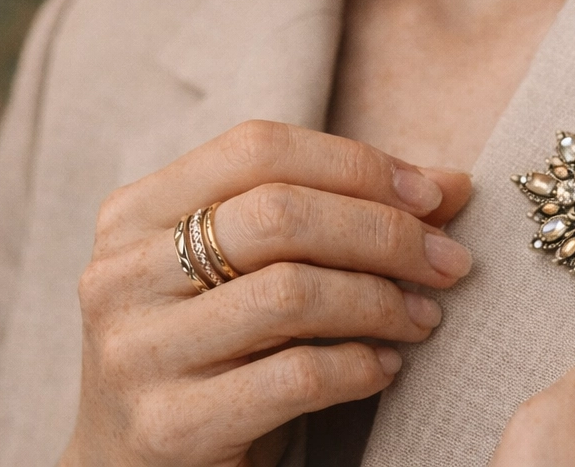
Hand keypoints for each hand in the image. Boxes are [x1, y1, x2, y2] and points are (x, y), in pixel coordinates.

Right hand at [60, 119, 472, 466]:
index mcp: (135, 213)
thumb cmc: (211, 352)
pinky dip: (360, 366)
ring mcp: (137, 351)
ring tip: (423, 317)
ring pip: (291, 293)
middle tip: (448, 262)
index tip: (432, 195)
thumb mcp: (256, 271)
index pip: (258, 147)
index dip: (356, 164)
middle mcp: (122, 273)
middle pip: (279, 215)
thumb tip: (452, 183)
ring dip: (380, 301)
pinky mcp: (168, 426)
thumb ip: (339, 215)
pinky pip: (295, 377)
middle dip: (385, 233)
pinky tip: (386, 368)